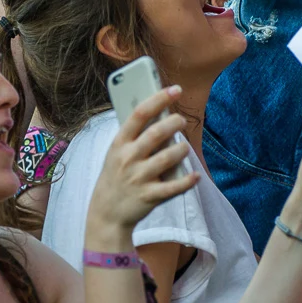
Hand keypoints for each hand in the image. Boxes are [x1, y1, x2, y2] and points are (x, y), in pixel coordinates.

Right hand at [87, 86, 199, 230]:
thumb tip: (161, 114)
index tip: (175, 89)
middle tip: (182, 120)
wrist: (106, 213)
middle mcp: (128, 158)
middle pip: (156, 133)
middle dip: (175, 122)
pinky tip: (195, 175)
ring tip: (184, 147)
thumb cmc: (116, 176)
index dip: (159, 98)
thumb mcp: (116, 153)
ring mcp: (138, 178)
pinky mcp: (149, 196)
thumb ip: (134, 136)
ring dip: (181, 149)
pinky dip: (188, 180)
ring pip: (168, 157)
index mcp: (119, 143)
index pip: (139, 113)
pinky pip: (174, 186)